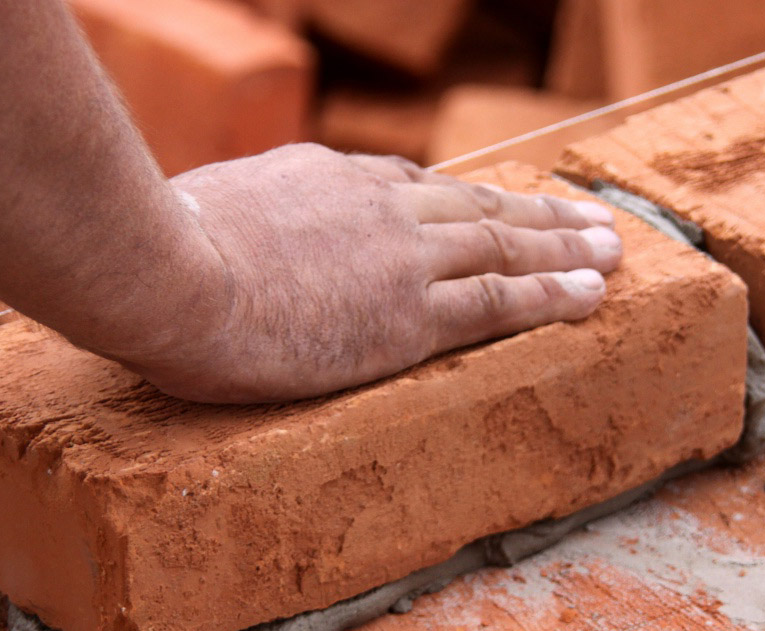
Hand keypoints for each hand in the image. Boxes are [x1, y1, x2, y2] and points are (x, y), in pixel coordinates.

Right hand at [132, 144, 622, 402]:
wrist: (164, 273)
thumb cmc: (153, 249)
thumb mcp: (199, 208)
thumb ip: (231, 220)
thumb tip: (212, 231)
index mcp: (324, 179)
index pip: (410, 187)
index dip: (463, 198)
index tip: (494, 202)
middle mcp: (376, 207)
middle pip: (475, 205)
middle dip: (537, 212)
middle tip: (587, 217)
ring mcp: (399, 258)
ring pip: (503, 244)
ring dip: (563, 248)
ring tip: (611, 249)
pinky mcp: (408, 316)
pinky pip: (498, 301)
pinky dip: (552, 295)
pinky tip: (592, 295)